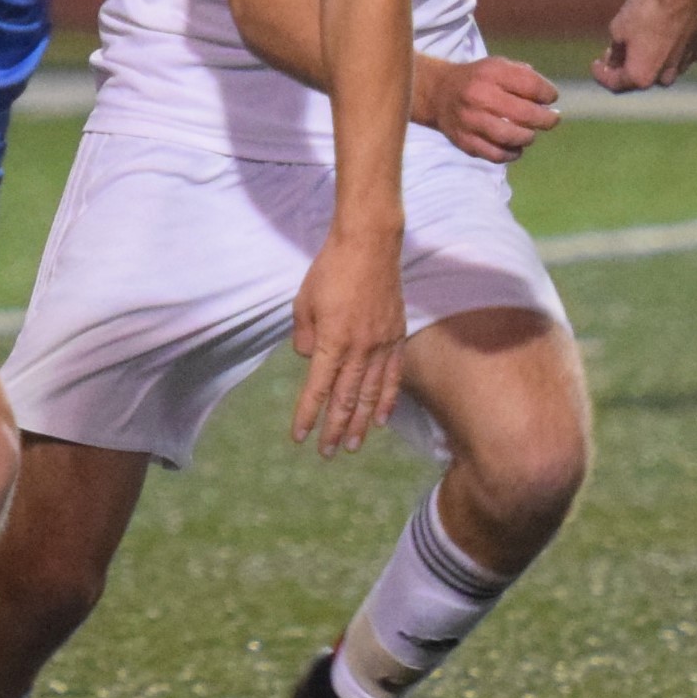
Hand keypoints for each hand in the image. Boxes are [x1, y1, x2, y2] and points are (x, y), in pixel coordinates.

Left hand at [288, 222, 404, 457]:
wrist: (369, 244)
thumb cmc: (331, 270)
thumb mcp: (303, 302)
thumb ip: (304, 335)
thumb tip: (308, 360)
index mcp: (332, 341)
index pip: (317, 388)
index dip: (308, 415)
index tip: (300, 437)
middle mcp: (359, 349)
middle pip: (345, 399)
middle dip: (334, 429)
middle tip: (327, 453)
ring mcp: (382, 344)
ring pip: (371, 394)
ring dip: (360, 423)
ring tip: (352, 445)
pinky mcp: (397, 336)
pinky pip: (393, 376)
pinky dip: (387, 400)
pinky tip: (381, 419)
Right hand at [416, 54, 559, 163]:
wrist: (439, 93)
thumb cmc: (478, 79)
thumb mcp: (498, 66)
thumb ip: (524, 76)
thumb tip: (548, 98)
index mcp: (491, 73)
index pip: (530, 85)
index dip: (548, 94)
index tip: (552, 98)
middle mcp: (479, 96)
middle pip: (525, 114)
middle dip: (546, 119)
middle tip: (552, 120)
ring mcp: (471, 121)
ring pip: (511, 137)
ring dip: (528, 137)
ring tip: (530, 133)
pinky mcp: (465, 141)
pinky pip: (496, 154)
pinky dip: (512, 153)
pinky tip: (516, 147)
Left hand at [593, 0, 696, 90]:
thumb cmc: (649, 11)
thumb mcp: (619, 27)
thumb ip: (616, 48)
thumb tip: (615, 57)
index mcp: (640, 77)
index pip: (614, 83)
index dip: (601, 74)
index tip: (596, 64)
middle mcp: (664, 78)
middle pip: (640, 77)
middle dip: (625, 67)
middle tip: (614, 53)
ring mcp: (684, 65)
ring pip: (662, 67)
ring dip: (649, 58)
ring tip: (639, 40)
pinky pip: (680, 54)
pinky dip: (670, 48)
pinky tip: (664, 33)